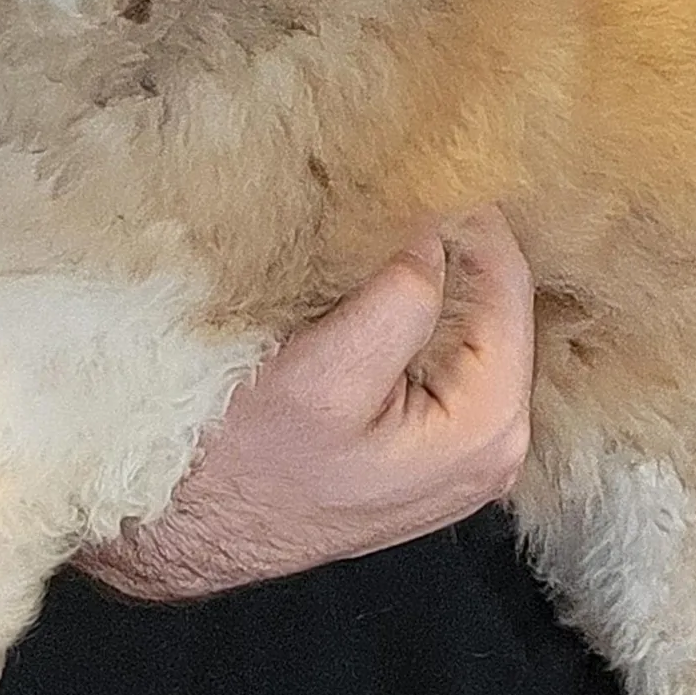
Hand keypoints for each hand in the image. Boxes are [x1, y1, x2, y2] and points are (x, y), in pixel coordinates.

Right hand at [80, 204, 535, 602]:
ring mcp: (470, 451)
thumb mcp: (322, 374)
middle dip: (452, 242)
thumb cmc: (242, 465)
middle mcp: (501, 443)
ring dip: (433, 272)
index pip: (509, 278)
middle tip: (397, 183)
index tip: (420, 162)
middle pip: (500, 301)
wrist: (185, 532)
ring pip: (471, 324)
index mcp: (492, 423)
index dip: (466, 214)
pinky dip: (419, 311)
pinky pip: (447, 354)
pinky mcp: (434, 448)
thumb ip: (398, 299)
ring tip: (379, 224)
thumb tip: (436, 226)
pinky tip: (373, 285)